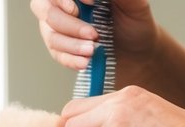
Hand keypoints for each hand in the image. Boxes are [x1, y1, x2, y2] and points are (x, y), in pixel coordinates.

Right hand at [30, 0, 158, 71]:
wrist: (138, 52)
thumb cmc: (135, 23)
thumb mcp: (133, 4)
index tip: (92, 4)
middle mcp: (64, 6)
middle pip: (46, 9)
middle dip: (68, 24)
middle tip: (93, 34)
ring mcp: (59, 28)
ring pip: (51, 35)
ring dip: (71, 45)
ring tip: (92, 50)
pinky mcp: (61, 50)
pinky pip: (57, 54)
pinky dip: (70, 59)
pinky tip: (85, 62)